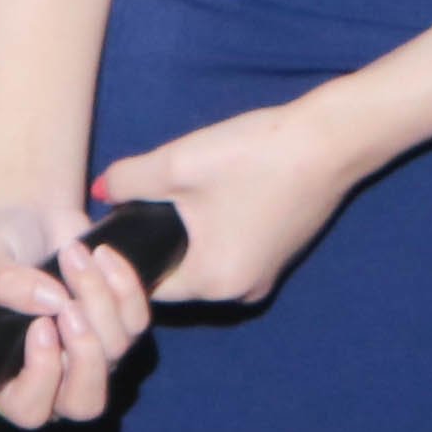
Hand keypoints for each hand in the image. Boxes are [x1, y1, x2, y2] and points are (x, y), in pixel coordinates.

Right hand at [0, 200, 153, 427]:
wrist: (31, 216)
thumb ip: (3, 283)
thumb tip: (50, 302)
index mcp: (7, 377)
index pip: (30, 410)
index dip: (42, 376)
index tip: (40, 325)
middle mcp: (54, 377)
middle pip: (85, 404)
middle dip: (84, 353)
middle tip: (69, 305)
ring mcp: (92, 354)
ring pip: (114, 352)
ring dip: (96, 298)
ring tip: (72, 253)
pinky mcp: (121, 325)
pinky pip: (138, 322)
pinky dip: (124, 285)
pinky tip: (101, 254)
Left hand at [92, 100, 358, 305]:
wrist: (330, 139)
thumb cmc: (255, 155)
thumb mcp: (178, 162)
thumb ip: (129, 180)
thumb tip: (102, 191)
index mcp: (213, 283)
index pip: (146, 287)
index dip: (121, 261)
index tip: (108, 228)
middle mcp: (241, 292)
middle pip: (175, 278)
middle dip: (152, 247)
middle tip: (132, 207)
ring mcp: (265, 276)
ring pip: (203, 265)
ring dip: (184, 240)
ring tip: (169, 198)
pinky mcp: (279, 255)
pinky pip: (230, 254)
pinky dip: (212, 234)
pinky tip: (209, 197)